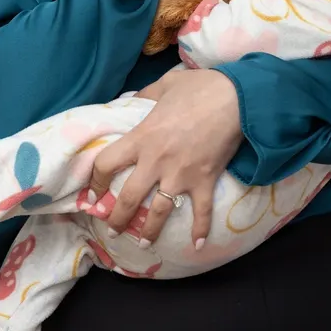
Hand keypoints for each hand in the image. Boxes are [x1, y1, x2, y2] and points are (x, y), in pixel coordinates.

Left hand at [88, 69, 242, 249]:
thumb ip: (145, 94)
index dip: (94, 181)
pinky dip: (201, 231)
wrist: (237, 98)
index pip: (106, 164)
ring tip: (144, 245)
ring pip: (159, 212)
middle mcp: (156, 162)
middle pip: (128, 198)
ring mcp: (181, 176)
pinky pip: (201, 212)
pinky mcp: (205, 182)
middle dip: (118, 218)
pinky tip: (198, 246)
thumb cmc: (200, 88)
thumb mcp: (165, 85)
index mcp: (142, 138)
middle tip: (113, 229)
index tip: (92, 193)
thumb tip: (133, 98)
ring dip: (150, 232)